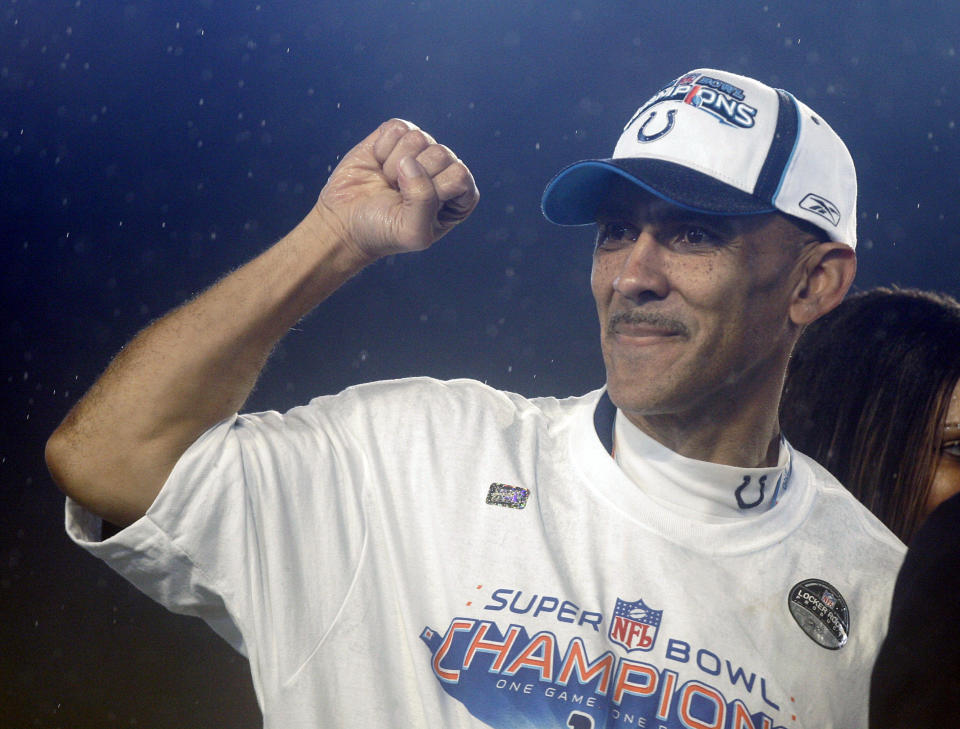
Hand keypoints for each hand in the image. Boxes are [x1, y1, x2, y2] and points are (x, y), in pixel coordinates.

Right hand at [314, 118, 478, 261]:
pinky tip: (378, 165)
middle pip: (441, 154)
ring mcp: (419, 152)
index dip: (434, 191)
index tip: (415, 209)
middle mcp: (442, 171)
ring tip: (388, 182)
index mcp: (458, 197)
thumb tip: (409, 161)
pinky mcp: (395, 137)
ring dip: (395, 164)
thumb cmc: (382, 231)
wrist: (344, 222)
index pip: (460, 176)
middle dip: (412, 178)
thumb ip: (424, 200)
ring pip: (419, 138)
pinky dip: (382, 148)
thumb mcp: (412, 232)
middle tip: (397, 196)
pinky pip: (398, 127)